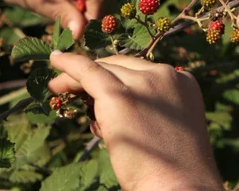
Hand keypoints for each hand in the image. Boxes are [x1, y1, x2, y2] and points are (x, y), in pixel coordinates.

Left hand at [48, 53, 222, 190]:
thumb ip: (148, 108)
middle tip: (72, 88)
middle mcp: (164, 75)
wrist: (179, 186)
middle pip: (121, 66)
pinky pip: (87, 71)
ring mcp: (142, 83)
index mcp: (182, 81)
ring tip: (58, 87)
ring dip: (78, 76)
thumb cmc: (172, 169)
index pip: (141, 71)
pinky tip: (56, 61)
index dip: (117, 77)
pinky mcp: (118, 95)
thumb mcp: (167, 127)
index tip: (98, 86)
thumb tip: (110, 108)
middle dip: (97, 75)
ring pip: (103, 68)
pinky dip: (69, 64)